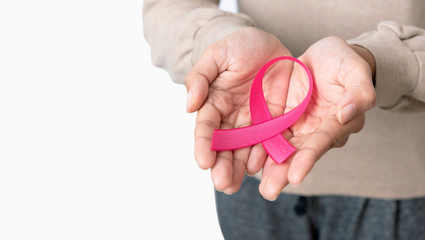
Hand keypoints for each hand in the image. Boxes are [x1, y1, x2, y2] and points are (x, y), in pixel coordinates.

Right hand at [185, 27, 292, 193]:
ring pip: (245, 150)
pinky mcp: (275, 123)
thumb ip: (200, 77)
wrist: (270, 44)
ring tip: (235, 186)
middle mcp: (232, 118)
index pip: (207, 128)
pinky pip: (270, 143)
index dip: (203, 144)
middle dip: (221, 166)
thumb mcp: (218, 55)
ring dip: (239, 169)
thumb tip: (188, 105)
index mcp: (215, 103)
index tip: (203, 161)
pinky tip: (260, 170)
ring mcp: (254, 123)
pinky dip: (265, 157)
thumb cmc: (240, 45)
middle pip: (225, 146)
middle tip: (222, 184)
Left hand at [256, 36, 375, 199]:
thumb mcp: (355, 70)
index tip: (295, 176)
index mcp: (338, 123)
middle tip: (269, 192)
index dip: (308, 158)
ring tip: (255, 186)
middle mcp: (316, 131)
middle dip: (283, 173)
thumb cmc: (344, 62)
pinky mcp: (280, 119)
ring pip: (281, 149)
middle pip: (298, 154)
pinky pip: (267, 134)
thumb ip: (358, 93)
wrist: (325, 57)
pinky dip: (256, 147)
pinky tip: (243, 161)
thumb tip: (346, 114)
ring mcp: (296, 127)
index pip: (322, 141)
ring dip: (268, 167)